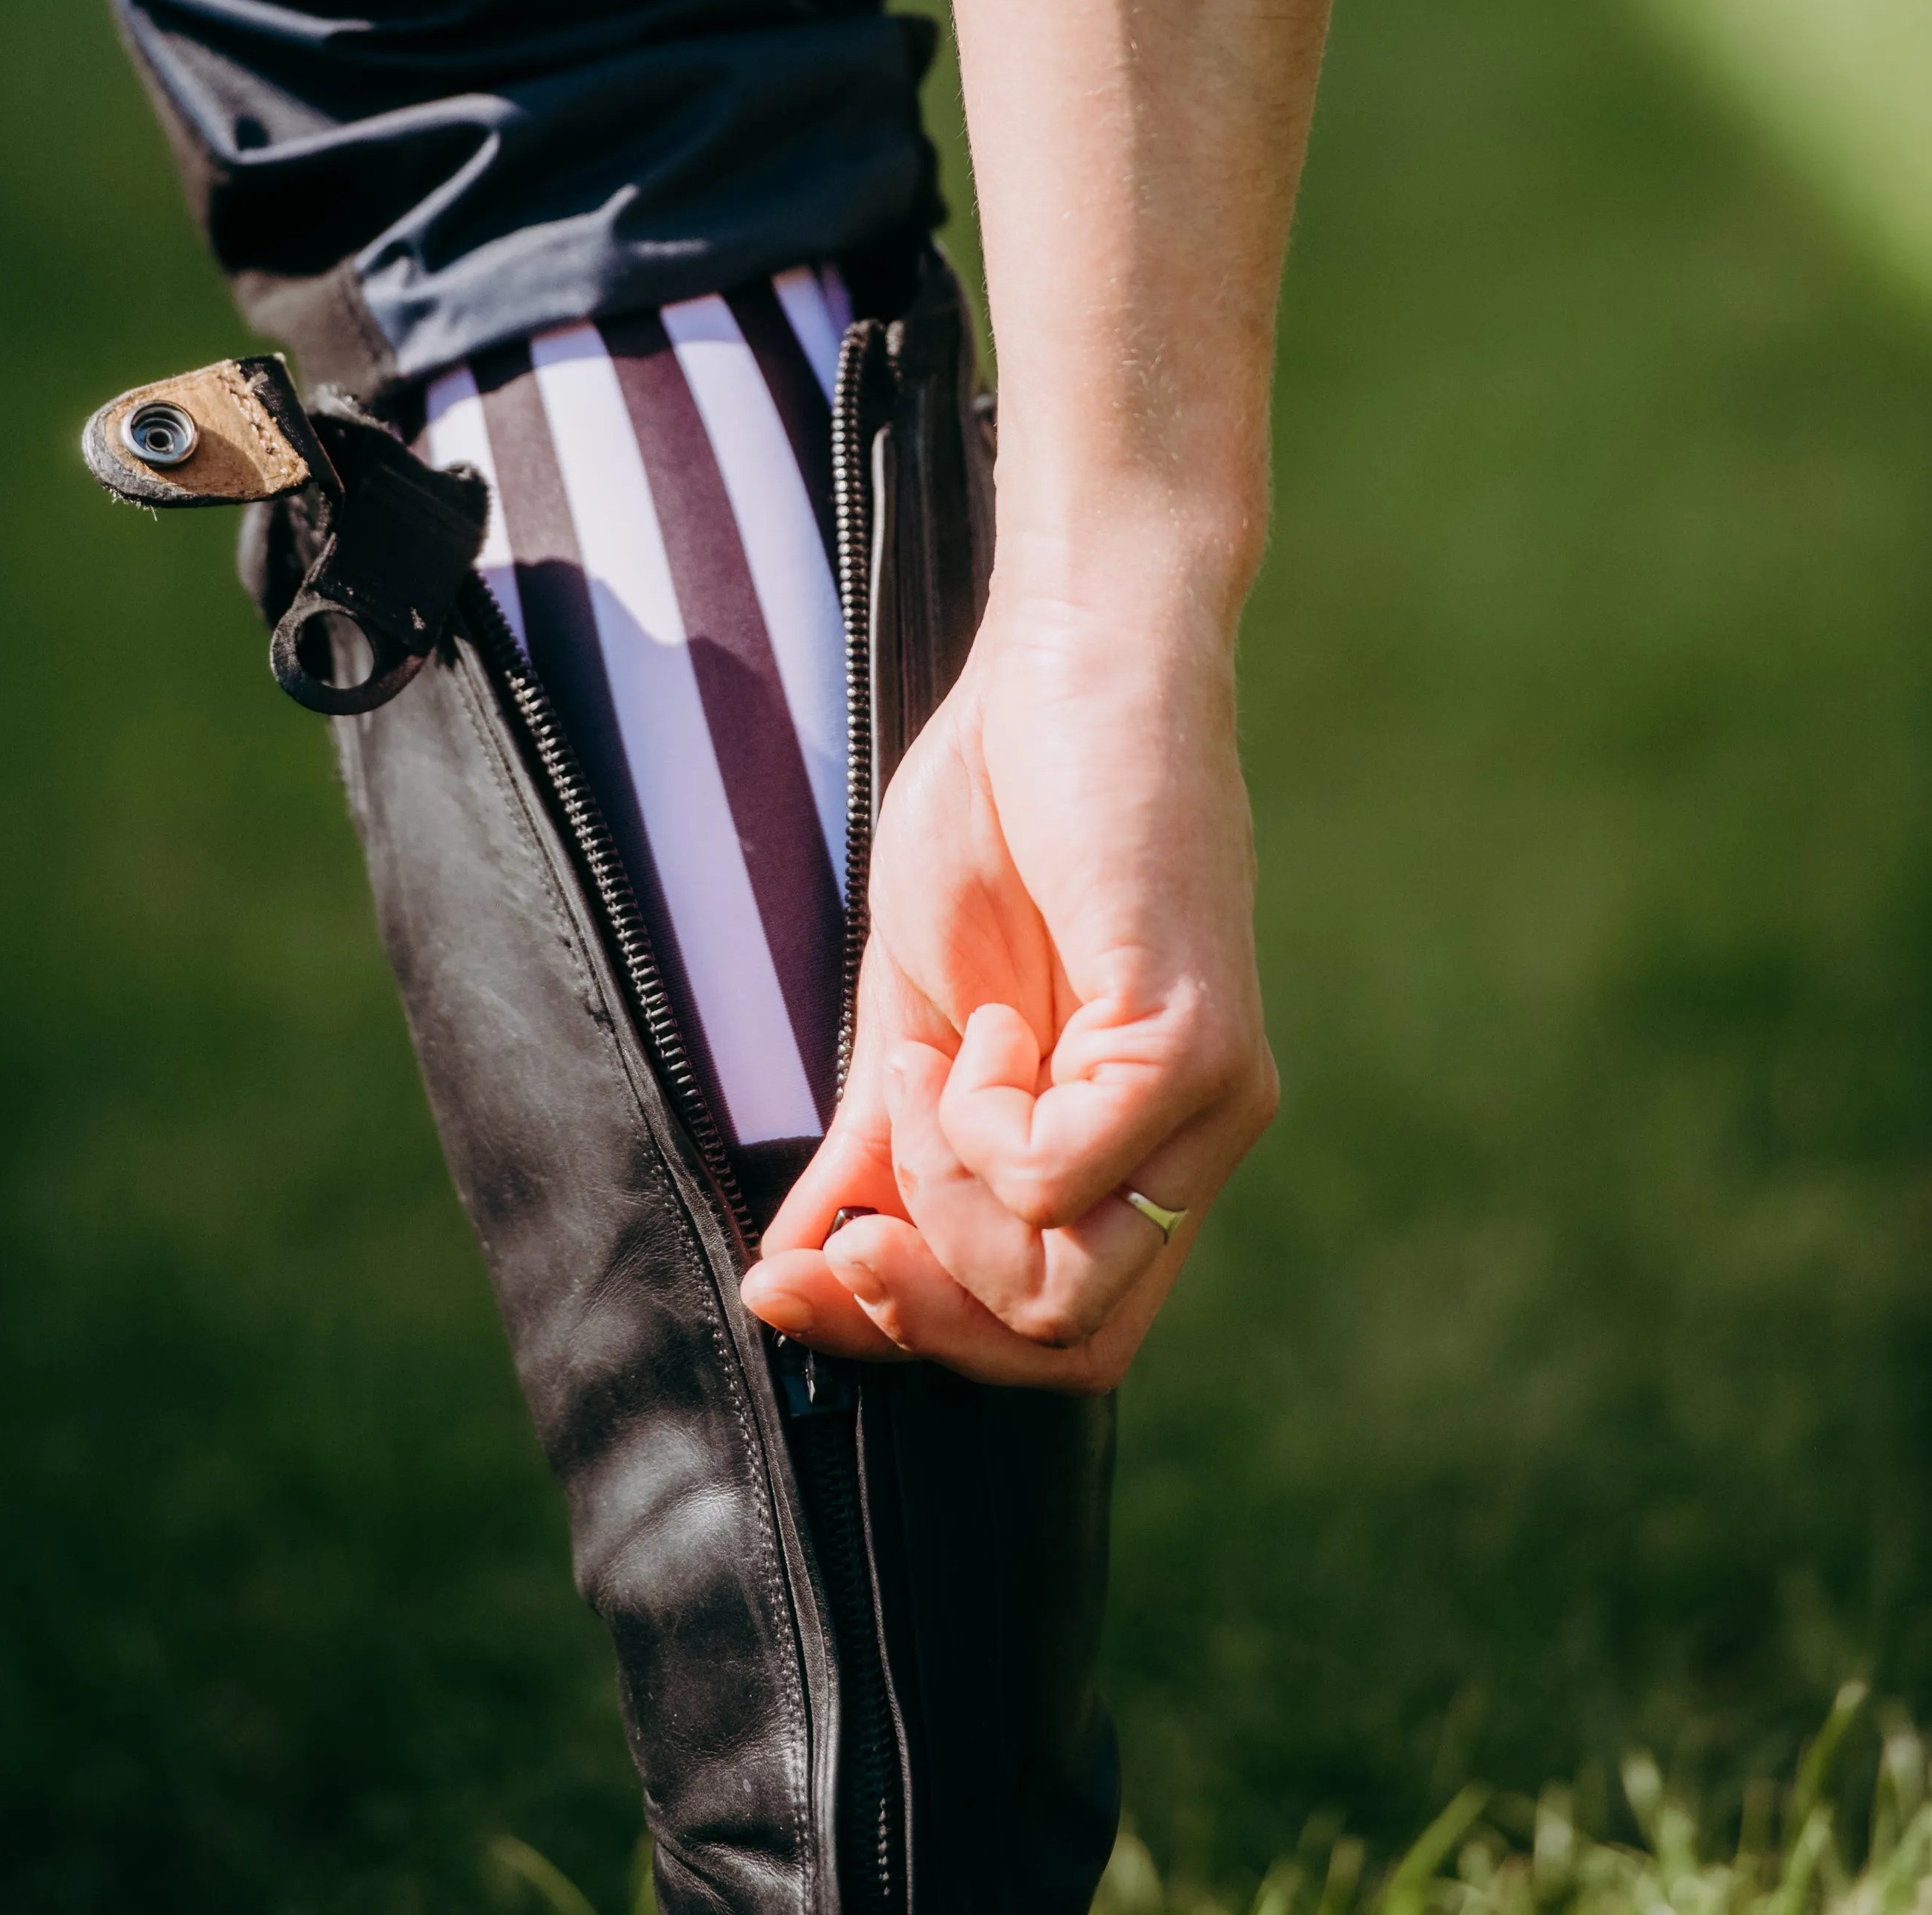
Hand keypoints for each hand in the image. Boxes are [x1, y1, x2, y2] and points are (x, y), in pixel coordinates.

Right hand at [740, 560, 1279, 1386]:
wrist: (1066, 655)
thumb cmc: (1000, 806)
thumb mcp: (909, 1013)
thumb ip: (873, 1154)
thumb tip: (789, 1278)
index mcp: (1137, 1145)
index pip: (1054, 1336)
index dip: (915, 1339)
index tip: (790, 1282)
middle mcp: (1199, 1143)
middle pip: (1066, 1345)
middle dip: (920, 1310)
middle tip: (842, 1226)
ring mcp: (1211, 1101)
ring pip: (1062, 1289)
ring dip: (940, 1200)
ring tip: (917, 1068)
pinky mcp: (1195, 1042)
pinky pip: (1054, 1176)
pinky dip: (972, 1121)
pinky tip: (975, 1022)